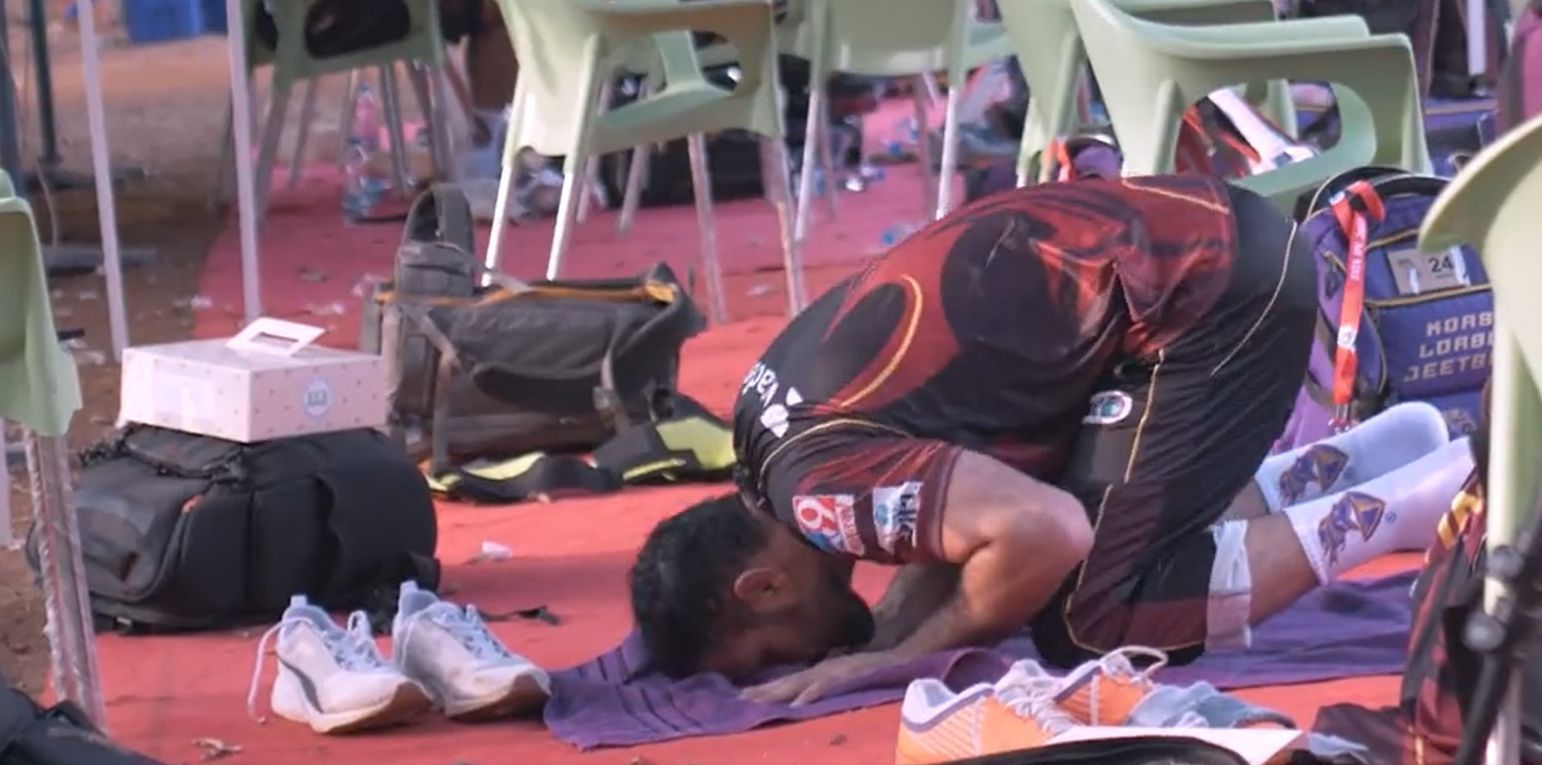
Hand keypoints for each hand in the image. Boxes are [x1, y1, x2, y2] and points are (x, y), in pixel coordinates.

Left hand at [740, 650, 898, 706]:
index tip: (744, 695)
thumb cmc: (875, 665)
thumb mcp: (846, 673)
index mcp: (822, 671)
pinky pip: (828, 685)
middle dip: (765, 691)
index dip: (768, 688)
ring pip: (802, 683)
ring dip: (780, 692)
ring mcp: (836, 672)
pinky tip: (798, 703)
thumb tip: (810, 690)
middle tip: (741, 699)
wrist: (902, 655)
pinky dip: (812, 694)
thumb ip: (829, 678)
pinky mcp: (850, 675)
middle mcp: (824, 669)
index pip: (790, 681)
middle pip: (789, 682)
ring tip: (758, 701)